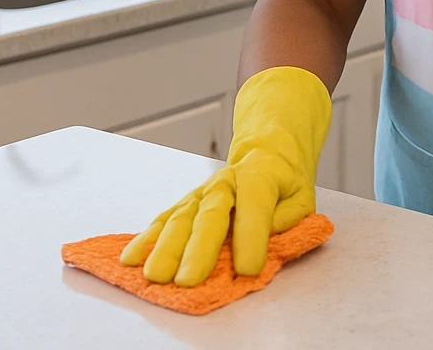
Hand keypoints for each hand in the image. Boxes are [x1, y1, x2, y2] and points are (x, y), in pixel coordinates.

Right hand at [119, 66, 331, 285]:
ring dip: (165, 249)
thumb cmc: (284, 183)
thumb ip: (286, 219)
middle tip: (188, 280)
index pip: (254, 206)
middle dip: (197, 249)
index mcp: (260, 177)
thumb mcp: (301, 197)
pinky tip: (130, 259)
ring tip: (154, 276)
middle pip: (210, 215)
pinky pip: (163, 221)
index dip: (251, 238)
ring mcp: (201, 193)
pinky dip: (146, 240)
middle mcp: (225, 183)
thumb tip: (266, 239)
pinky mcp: (185, 204)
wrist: (266, 151)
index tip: (249, 269)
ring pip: (181, 219)